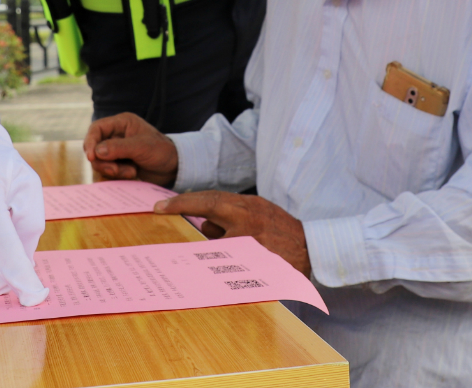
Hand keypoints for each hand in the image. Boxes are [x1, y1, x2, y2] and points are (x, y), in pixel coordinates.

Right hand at [83, 112, 178, 186]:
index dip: (90, 142)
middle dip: (104, 162)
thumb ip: (119, 148)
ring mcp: (116, 152)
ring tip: (131, 172)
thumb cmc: (162, 151)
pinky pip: (107, 173)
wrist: (174, 168)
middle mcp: (116, 136)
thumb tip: (97, 152)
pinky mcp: (118, 166)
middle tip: (116, 171)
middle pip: (95, 149)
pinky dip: (116, 177)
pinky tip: (132, 176)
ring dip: (113, 171)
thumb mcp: (142, 146)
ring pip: (100, 163)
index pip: (96, 129)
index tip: (91, 157)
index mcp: (121, 123)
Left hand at [156, 191, 310, 275]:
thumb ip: (231, 216)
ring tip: (228, 251)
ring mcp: (252, 246)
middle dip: (187, 220)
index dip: (182, 202)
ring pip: (218, 248)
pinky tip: (228, 272)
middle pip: (208, 222)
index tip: (159, 207)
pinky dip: (225, 268)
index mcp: (247, 208)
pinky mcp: (256, 266)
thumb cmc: (280, 229)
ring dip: (215, 251)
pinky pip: (230, 268)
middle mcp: (248, 223)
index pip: (208, 201)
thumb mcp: (256, 213)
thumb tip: (203, 225)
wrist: (312, 247)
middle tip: (167, 219)